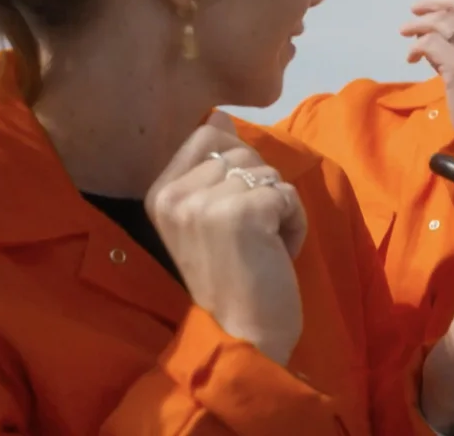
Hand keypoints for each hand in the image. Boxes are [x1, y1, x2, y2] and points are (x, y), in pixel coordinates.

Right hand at [146, 111, 307, 364]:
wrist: (241, 337)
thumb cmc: (229, 280)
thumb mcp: (206, 220)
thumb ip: (211, 169)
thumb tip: (221, 115)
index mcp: (159, 193)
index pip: (207, 135)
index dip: (234, 167)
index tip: (229, 216)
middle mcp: (175, 194)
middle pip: (242, 152)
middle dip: (259, 192)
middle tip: (247, 240)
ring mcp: (206, 202)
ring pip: (268, 173)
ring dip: (278, 209)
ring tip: (260, 249)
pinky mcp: (244, 212)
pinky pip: (287, 195)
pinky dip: (294, 225)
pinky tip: (276, 256)